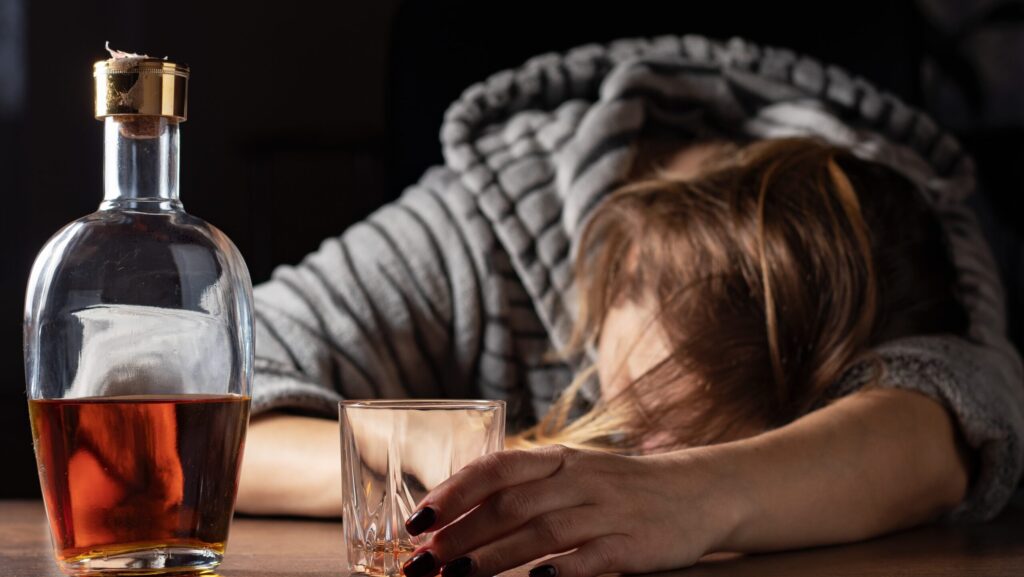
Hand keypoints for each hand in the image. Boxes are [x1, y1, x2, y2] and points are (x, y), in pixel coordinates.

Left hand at [399, 445, 740, 576]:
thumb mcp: (572, 473)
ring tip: (455, 576)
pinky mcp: (632, 544)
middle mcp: (578, 479)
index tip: (417, 519)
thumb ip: (524, 487)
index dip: (453, 491)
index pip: (496, 467)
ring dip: (493, 556)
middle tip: (422, 561)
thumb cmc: (618, 488)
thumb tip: (455, 514)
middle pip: (509, 504)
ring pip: (541, 531)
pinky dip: (558, 570)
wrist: (696, 492)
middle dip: (459, 533)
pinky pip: (590, 557)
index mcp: (558, 459)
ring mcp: (606, 511)